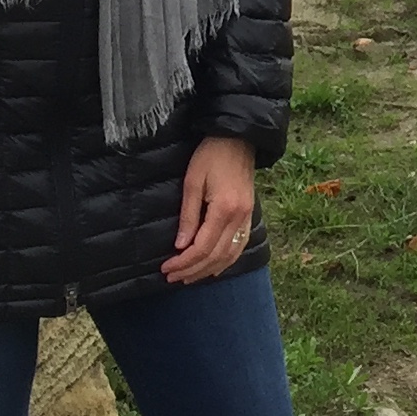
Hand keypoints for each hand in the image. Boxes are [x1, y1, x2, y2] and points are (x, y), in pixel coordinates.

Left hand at [164, 136, 258, 284]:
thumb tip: (181, 246)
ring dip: (208, 270)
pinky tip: (215, 268)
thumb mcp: (192, 182)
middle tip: (172, 277)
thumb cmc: (211, 155)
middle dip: (193, 270)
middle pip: (216, 256)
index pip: (202, 247)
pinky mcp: (250, 215)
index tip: (166, 268)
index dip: (183, 262)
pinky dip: (227, 261)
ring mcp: (248, 217)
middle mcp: (239, 218)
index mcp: (224, 209)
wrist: (238, 138)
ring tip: (189, 277)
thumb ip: (189, 215)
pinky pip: (240, 246)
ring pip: (230, 255)